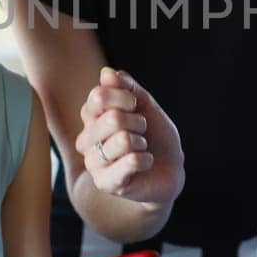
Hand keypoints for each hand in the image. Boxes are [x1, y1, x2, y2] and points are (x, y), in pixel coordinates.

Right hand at [74, 68, 184, 206]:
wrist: (169, 169)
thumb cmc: (154, 135)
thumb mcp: (145, 105)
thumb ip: (127, 87)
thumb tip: (106, 73)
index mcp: (91, 118)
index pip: (98, 97)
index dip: (124, 96)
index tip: (135, 104)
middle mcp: (86, 140)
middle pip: (112, 118)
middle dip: (138, 122)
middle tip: (142, 130)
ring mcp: (94, 163)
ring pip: (122, 141)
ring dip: (141, 142)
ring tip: (142, 147)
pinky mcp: (106, 183)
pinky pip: (130, 162)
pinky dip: (145, 158)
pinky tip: (145, 161)